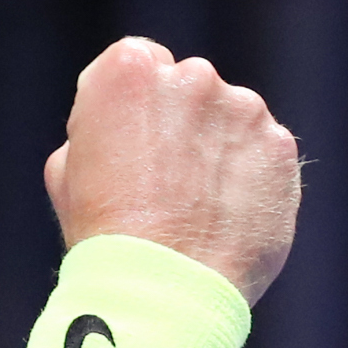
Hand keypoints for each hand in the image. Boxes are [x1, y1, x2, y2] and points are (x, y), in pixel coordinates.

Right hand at [42, 37, 300, 303]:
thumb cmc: (104, 230)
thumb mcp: (67, 167)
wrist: (163, 286)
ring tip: (198, 204)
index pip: (139, 61)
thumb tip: (122, 130)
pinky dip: (251, 175)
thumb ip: (99, 127)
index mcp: (129, 70)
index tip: (133, 139)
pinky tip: (227, 214)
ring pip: (231, 117)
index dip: (134, 103)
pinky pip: (263, 151)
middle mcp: (191, 75)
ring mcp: (244, 109)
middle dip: (180, 121)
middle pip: (188, 86)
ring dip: (218, 147)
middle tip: (166, 179)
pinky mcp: (280, 147)